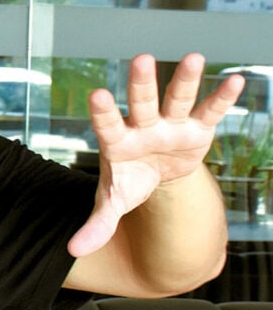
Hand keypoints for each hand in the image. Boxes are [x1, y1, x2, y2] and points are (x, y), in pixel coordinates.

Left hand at [68, 53, 243, 257]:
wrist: (155, 175)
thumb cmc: (129, 181)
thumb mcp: (113, 203)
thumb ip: (96, 225)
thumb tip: (72, 252)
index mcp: (118, 142)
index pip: (108, 125)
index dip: (104, 112)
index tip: (98, 94)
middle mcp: (143, 127)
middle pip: (141, 103)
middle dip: (142, 83)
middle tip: (141, 58)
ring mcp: (170, 125)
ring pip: (177, 99)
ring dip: (186, 80)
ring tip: (196, 57)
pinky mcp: (197, 130)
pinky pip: (211, 112)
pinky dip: (223, 99)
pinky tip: (237, 81)